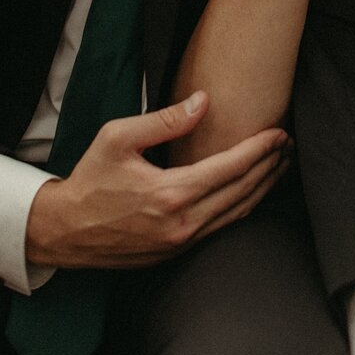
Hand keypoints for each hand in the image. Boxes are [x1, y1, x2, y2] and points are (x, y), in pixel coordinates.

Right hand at [23, 92, 289, 270]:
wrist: (66, 230)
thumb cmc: (91, 179)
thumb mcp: (118, 137)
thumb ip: (164, 120)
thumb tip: (203, 101)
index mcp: (171, 193)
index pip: (230, 168)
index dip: (260, 149)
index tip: (279, 133)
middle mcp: (182, 223)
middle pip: (242, 193)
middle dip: (270, 167)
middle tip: (288, 145)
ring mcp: (182, 243)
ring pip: (237, 215)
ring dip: (263, 189)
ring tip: (280, 166)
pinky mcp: (177, 252)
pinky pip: (222, 228)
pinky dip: (243, 208)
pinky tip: (252, 192)